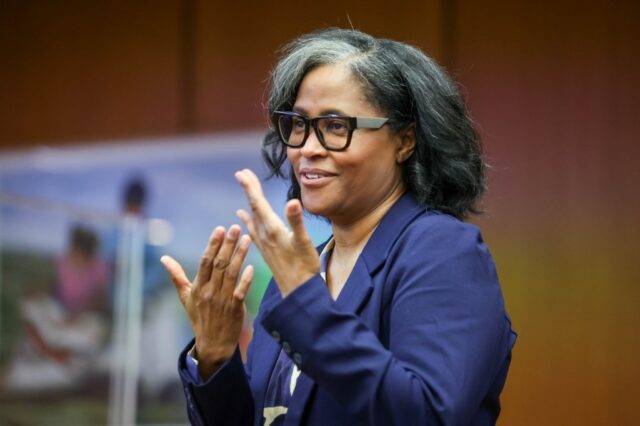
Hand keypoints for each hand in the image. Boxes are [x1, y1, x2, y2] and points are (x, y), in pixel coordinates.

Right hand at [161, 225, 252, 378]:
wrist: (212, 344)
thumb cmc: (199, 317)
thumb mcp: (185, 296)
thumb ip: (176, 275)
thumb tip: (163, 258)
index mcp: (198, 287)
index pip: (205, 261)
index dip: (213, 244)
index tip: (219, 229)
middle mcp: (209, 291)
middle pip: (219, 264)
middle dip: (227, 244)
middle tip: (235, 227)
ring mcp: (222, 300)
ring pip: (231, 274)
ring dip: (239, 255)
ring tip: (247, 239)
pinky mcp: (235, 308)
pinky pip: (240, 291)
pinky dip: (246, 279)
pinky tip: (252, 266)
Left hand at [235, 169, 319, 296]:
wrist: (298, 292)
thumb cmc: (305, 267)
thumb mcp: (304, 242)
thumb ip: (297, 221)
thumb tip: (292, 201)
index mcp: (272, 230)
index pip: (258, 204)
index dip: (250, 187)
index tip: (241, 173)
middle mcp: (265, 235)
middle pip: (253, 207)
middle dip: (249, 189)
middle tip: (242, 173)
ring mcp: (264, 244)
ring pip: (253, 217)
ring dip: (249, 201)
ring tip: (246, 188)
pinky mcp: (267, 251)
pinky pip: (253, 230)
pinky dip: (248, 219)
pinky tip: (242, 216)